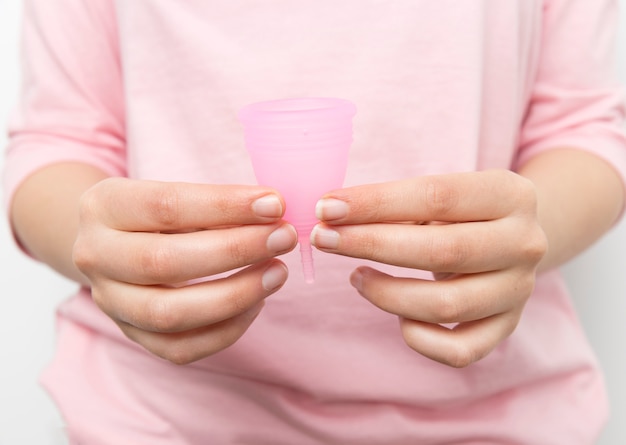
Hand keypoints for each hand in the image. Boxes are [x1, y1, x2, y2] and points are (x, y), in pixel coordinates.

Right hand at [73, 178, 296, 363]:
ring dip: (236, 294)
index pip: (166, 205)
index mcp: (104, 206)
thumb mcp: (175, 192)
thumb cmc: (159, 213)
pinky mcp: (131, 335)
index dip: (225, 206)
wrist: (114, 243)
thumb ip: (216, 204)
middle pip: (165, 262)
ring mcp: (109, 302)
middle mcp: (96, 255)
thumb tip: (273, 212)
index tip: (275, 204)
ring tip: (277, 272)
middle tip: (283, 238)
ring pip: (170, 313)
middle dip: (236, 250)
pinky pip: (181, 348)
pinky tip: (257, 303)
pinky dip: (227, 329)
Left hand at [311, 170, 546, 367]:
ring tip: (356, 277)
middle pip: (442, 250)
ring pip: (446, 306)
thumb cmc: (460, 212)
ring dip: (387, 294)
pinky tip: (397, 318)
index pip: (437, 196)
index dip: (375, 203)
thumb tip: (331, 215)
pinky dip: (419, 338)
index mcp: (510, 194)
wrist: (512, 239)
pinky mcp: (507, 327)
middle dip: (370, 245)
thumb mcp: (440, 194)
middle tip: (323, 240)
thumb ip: (395, 204)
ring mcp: (519, 290)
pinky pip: (459, 351)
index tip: (326, 208)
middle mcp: (525, 243)